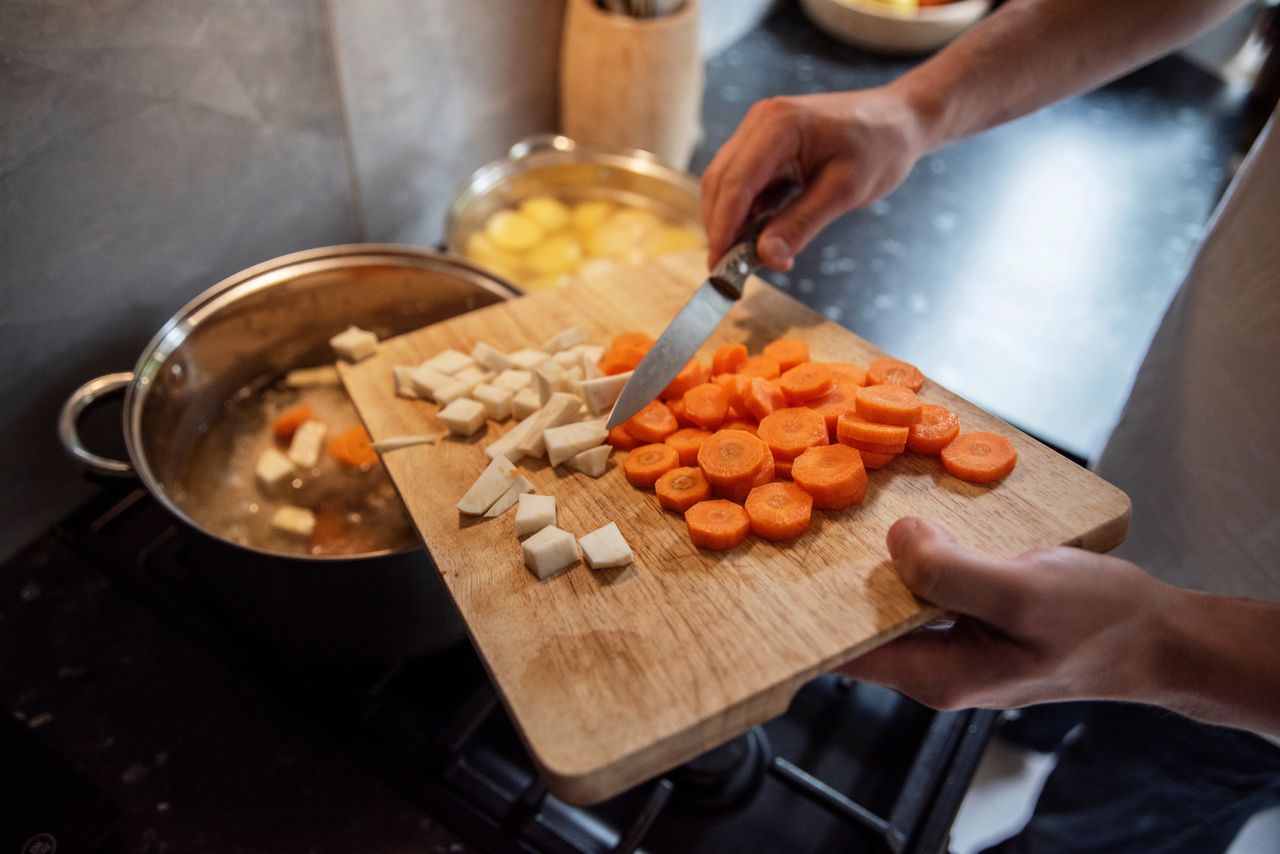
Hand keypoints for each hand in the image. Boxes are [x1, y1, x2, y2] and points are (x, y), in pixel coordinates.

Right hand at [700, 86, 933, 271]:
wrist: (899, 119)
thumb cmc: (880, 147)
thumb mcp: (844, 191)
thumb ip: (801, 224)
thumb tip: (766, 258)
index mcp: (780, 125)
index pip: (736, 183)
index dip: (723, 228)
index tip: (719, 266)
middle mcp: (761, 121)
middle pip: (720, 181)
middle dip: (719, 227)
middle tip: (726, 271)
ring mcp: (760, 129)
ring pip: (725, 181)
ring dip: (728, 220)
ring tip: (740, 258)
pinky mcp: (766, 142)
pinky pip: (743, 179)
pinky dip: (743, 210)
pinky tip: (755, 235)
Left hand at [837, 517, 1180, 710]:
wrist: (1160, 635)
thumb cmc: (1100, 623)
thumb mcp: (1022, 594)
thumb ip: (951, 574)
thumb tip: (896, 542)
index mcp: (935, 675)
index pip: (843, 653)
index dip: (804, 617)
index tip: (775, 569)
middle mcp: (934, 663)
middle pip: (859, 620)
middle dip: (832, 575)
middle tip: (806, 510)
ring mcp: (953, 638)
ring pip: (893, 595)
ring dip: (875, 556)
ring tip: (845, 501)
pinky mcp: (973, 613)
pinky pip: (927, 581)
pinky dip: (917, 549)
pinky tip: (910, 515)